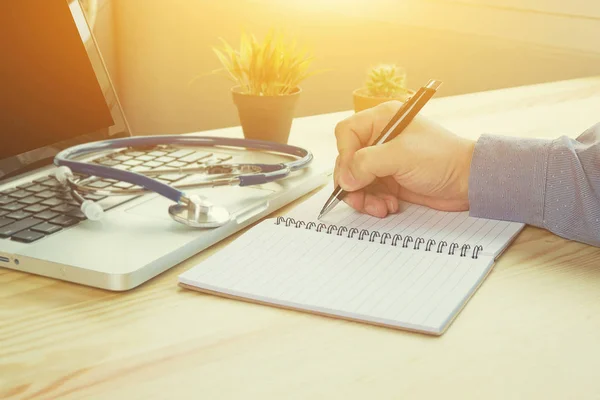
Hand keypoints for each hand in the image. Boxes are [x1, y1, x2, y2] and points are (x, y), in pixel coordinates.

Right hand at [333, 101, 475, 217]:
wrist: (468, 182)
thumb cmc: (441, 159)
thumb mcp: (401, 156)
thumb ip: (366, 164)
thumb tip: (344, 179)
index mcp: (381, 120)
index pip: (346, 133)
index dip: (344, 155)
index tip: (351, 175)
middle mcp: (379, 138)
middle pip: (347, 160)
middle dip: (352, 183)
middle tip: (359, 198)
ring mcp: (383, 161)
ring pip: (354, 180)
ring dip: (363, 197)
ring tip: (380, 206)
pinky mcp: (388, 180)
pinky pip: (367, 192)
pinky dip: (373, 202)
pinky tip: (389, 206)